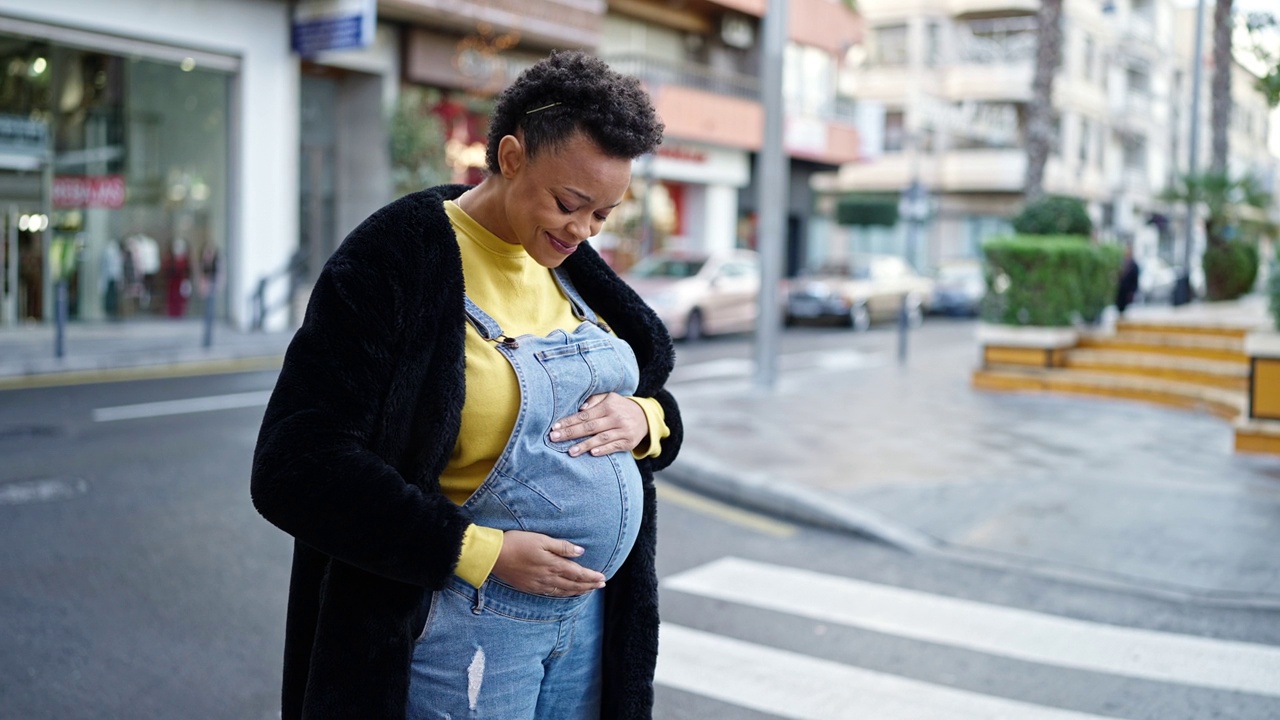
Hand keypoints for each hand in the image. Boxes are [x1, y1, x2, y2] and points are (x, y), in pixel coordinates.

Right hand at [490, 530, 604, 595]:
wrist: (494, 556)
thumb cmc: (517, 543)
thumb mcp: (541, 539)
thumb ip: (562, 547)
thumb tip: (580, 552)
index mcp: (552, 564)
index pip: (577, 573)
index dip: (591, 576)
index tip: (602, 577)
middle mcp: (548, 577)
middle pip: (573, 584)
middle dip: (588, 585)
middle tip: (601, 585)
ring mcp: (538, 584)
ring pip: (563, 591)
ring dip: (577, 591)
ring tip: (588, 590)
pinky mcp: (529, 587)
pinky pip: (551, 593)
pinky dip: (562, 594)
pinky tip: (565, 593)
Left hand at [549, 392, 647, 456]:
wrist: (645, 417)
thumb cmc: (620, 407)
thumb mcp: (610, 397)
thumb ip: (594, 400)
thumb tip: (580, 409)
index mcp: (608, 405)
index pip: (585, 415)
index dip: (569, 421)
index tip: (555, 427)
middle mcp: (616, 417)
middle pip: (590, 427)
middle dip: (571, 433)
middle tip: (554, 438)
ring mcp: (623, 431)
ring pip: (601, 439)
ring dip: (585, 445)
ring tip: (570, 451)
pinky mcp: (628, 442)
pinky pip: (614, 447)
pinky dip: (603, 450)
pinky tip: (592, 453)